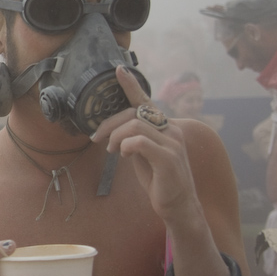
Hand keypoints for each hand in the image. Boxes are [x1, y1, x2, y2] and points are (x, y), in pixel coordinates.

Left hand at [90, 66, 198, 221]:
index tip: (118, 70)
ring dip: (116, 136)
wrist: (178, 205)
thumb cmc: (160, 180)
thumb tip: (116, 131)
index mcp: (165, 126)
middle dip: (110, 123)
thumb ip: (135, 139)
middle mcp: (171, 129)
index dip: (131, 85)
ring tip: (111, 149)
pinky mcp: (168, 158)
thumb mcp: (144, 155)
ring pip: (135, 125)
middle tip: (98, 138)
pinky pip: (140, 141)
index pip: (146, 101)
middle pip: (134, 113)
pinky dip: (126, 145)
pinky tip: (122, 154)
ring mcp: (172, 143)